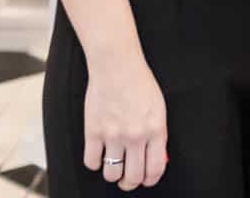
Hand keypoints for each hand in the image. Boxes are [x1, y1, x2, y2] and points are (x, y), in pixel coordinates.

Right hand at [84, 53, 166, 189]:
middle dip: (130, 182)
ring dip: (112, 173)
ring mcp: (113, 135)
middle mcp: (135, 136)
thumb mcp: (158, 109)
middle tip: (128, 179)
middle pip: (132, 177)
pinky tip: (99, 153)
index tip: (146, 180)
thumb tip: (155, 158)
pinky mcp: (93, 132)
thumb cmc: (140, 85)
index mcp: (156, 129)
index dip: (150, 180)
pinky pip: (91, 162)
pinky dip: (94, 162)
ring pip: (111, 174)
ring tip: (114, 165)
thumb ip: (157, 134)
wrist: (117, 67)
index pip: (155, 169)